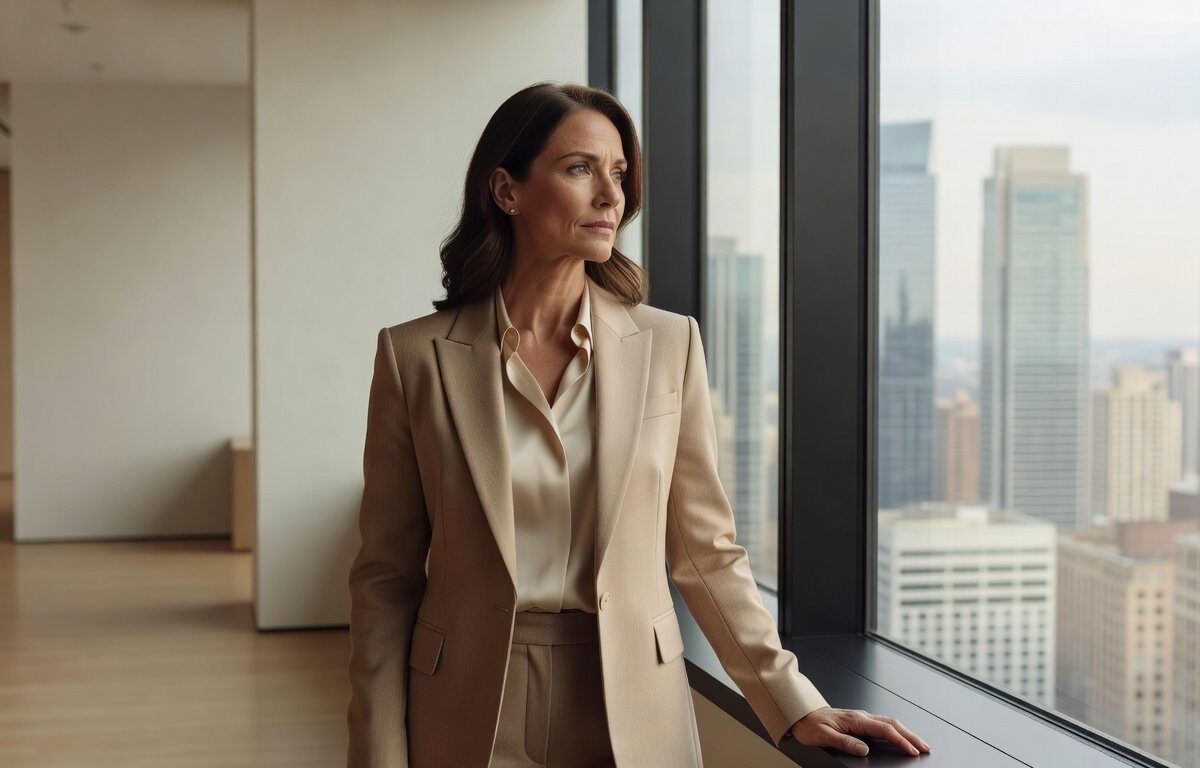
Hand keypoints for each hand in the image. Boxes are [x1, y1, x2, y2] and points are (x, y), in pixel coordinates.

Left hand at [790, 706, 930, 756]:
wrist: (800, 715)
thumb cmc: (809, 725)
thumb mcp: (824, 736)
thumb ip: (845, 742)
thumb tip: (864, 749)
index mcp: (855, 719)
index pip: (884, 730)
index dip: (900, 740)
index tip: (912, 750)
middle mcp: (860, 716)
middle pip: (892, 723)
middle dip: (911, 735)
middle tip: (925, 747)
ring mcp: (860, 717)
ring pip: (889, 722)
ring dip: (906, 732)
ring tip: (918, 743)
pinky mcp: (859, 721)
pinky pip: (882, 724)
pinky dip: (896, 730)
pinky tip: (900, 736)